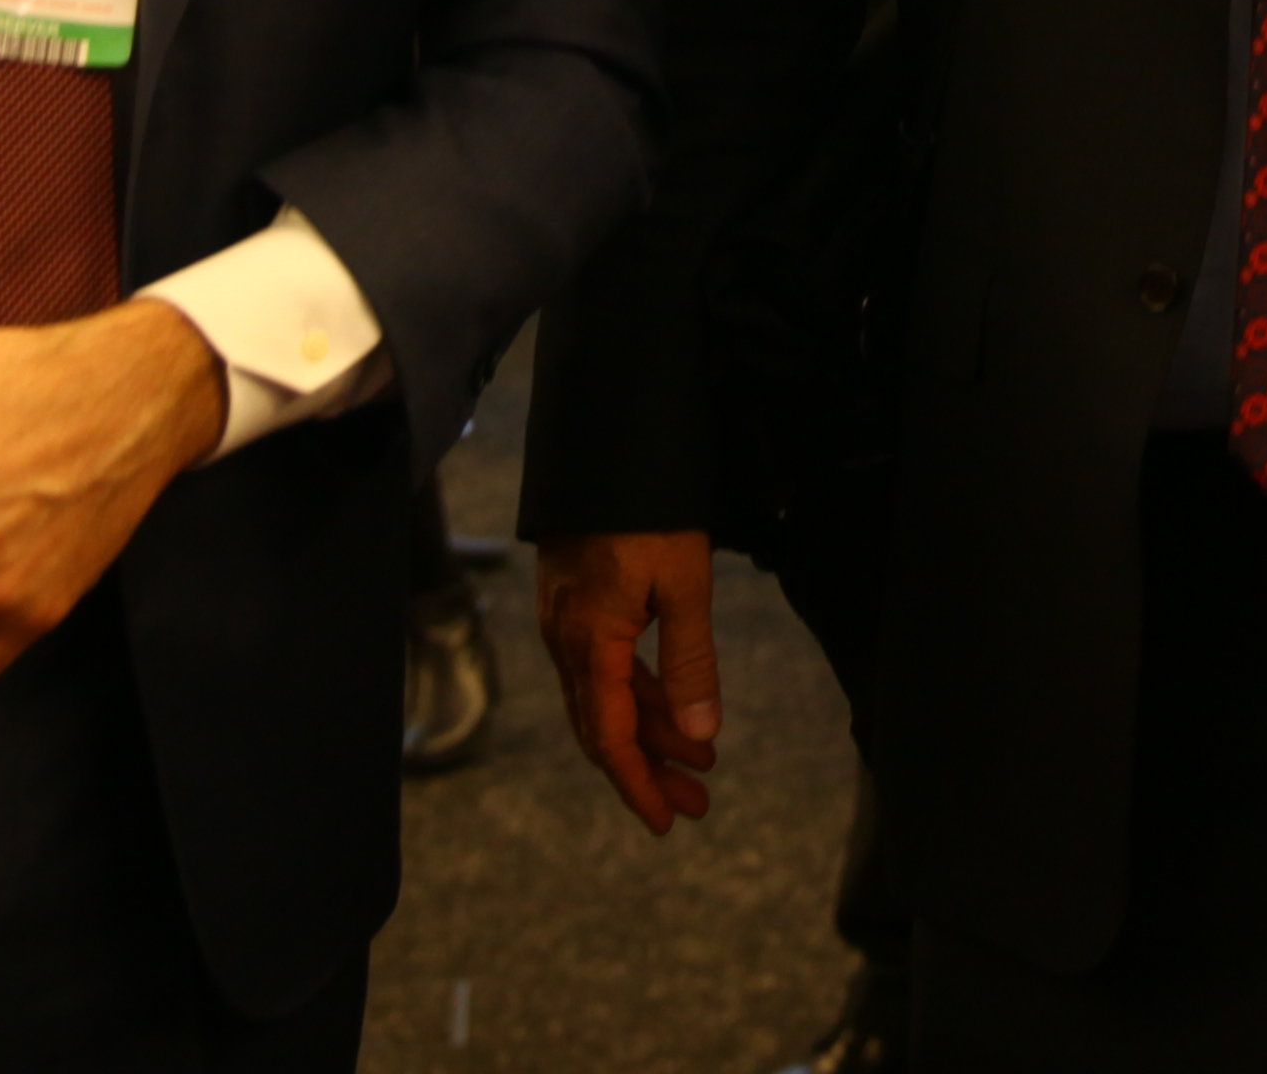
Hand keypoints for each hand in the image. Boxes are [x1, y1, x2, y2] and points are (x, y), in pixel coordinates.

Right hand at [530, 529, 722, 829]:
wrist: (608, 442)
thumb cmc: (648, 510)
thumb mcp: (684, 585)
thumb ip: (690, 663)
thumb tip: (698, 736)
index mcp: (589, 644)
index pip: (609, 738)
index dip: (638, 784)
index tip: (666, 822)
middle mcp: (567, 641)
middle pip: (604, 728)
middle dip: (649, 769)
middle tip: (696, 803)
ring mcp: (567, 622)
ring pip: (606, 698)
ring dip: (650, 732)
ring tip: (699, 761)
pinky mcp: (575, 603)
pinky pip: (604, 667)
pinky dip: (638, 694)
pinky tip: (669, 706)